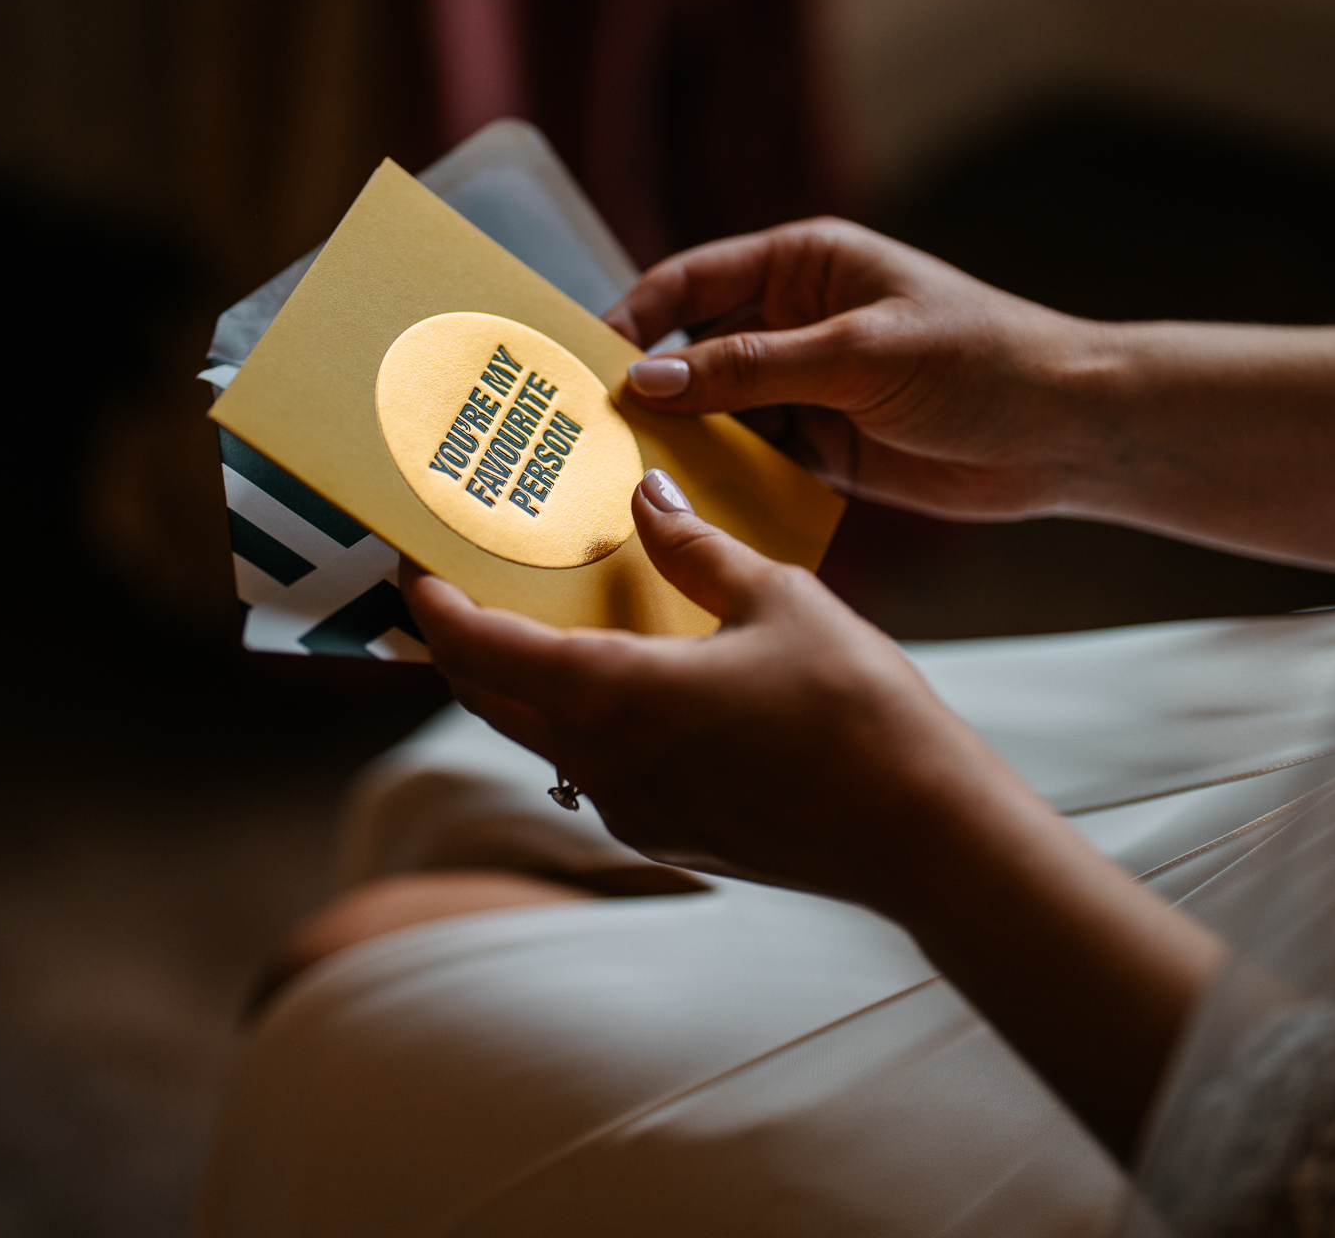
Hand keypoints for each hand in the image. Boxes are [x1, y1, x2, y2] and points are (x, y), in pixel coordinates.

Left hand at [404, 470, 1226, 1159]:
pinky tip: (630, 684)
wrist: (919, 832)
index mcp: (614, 696)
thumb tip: (649, 500)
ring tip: (544, 625)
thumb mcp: (778, 599)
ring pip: (541, 737)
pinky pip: (596, 768)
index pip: (479, 649)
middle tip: (459, 587)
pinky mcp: (667, 835)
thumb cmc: (855, 710)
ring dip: (525, 683)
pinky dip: (584, 719)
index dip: (434, 605)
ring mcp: (630, 810)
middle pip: (489, 699)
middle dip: (461, 644)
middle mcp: (602, 763)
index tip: (415, 565)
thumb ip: (697, 550)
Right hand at [605, 218, 1334, 568]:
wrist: (1065, 431)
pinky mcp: (826, 450)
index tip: (588, 362)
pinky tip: (694, 514)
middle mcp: (795, 322)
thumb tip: (651, 379)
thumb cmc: (979, 362)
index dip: (635, 316)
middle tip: (592, 436)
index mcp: (803, 265)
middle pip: (694, 351)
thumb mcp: (857, 354)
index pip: (692, 280)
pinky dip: (728, 484)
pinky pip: (756, 463)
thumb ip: (752, 368)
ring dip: (685, 445)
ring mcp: (809, 389)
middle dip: (651, 390)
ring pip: (719, 414)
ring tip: (630, 483)